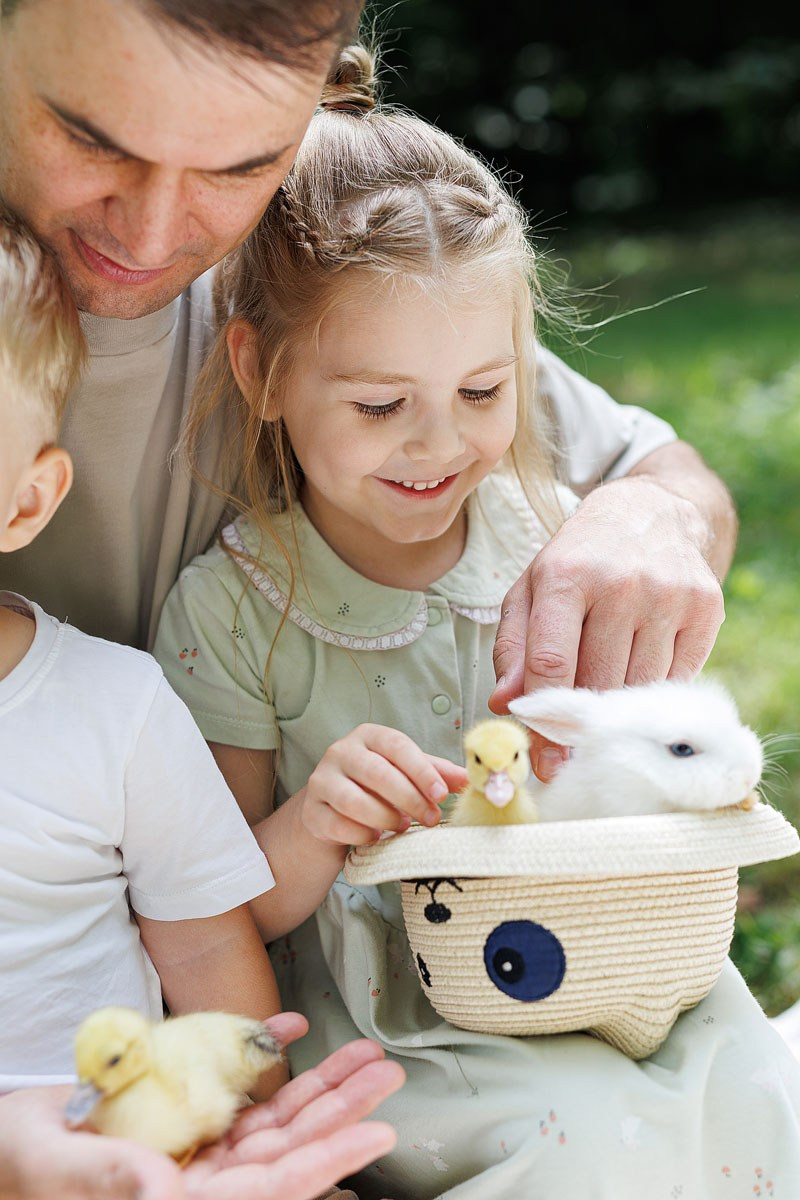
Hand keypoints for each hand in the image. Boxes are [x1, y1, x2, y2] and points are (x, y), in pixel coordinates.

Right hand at [0, 1013, 402, 1199]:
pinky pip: (240, 1090)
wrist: (7, 1140)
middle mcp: (201, 1178)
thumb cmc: (22, 1162)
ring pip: (275, 1120)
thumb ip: (112, 1180)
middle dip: (340, 1113)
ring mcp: (198, 1148)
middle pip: (287, 1148)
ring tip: (365, 1058)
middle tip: (386, 1076)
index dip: (326, 1162)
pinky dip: (265, 1056)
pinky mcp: (189, 1117)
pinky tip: (291, 1030)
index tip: (375, 1135)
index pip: (269, 1188)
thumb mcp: (59, 1169)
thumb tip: (165, 1192)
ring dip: (322, 1087)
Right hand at [301, 724, 467, 845]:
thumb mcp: (406, 773)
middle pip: (376, 772)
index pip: (396, 745)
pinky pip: (337, 824)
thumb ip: (435, 773)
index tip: (442, 793)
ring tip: (402, 827)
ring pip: (352, 800)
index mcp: (368, 736)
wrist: (332, 810)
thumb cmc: (376, 786)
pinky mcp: (311, 811)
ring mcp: (321, 780)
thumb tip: (470, 779)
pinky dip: (361, 834)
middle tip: (430, 818)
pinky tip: (375, 838)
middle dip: (408, 798)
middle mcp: (340, 751)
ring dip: (384, 817)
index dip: (421, 769)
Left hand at [490, 471, 725, 777]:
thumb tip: (503, 704)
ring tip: (608, 701)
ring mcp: (668, 594)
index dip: (546, 719)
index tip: (546, 762)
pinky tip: (640, 671)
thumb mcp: (533, 590)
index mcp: (565, 575)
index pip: (552, 662)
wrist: (652, 512)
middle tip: (576, 746)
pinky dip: (656, 690)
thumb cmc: (580, 558)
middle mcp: (620, 583)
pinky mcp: (706, 606)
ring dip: (621, 708)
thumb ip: (514, 648)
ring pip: (641, 689)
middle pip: (598, 684)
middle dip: (585, 724)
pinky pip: (678, 678)